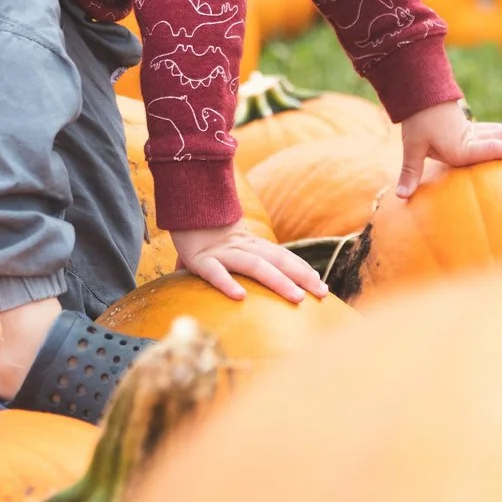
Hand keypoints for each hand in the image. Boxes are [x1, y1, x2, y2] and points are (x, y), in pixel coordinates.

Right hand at [170, 222, 327, 303]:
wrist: (179, 204)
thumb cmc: (200, 231)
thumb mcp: (223, 247)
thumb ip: (232, 264)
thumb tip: (239, 288)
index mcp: (248, 244)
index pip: (281, 256)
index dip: (301, 268)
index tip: (320, 283)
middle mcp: (241, 247)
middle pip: (277, 262)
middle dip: (302, 277)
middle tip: (322, 293)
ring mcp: (222, 252)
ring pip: (255, 267)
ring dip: (278, 281)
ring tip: (297, 297)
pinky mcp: (199, 259)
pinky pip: (214, 273)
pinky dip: (227, 283)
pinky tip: (240, 297)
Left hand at [395, 100, 501, 198]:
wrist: (418, 96)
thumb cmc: (416, 123)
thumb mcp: (411, 146)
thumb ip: (410, 171)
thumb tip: (401, 196)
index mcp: (461, 145)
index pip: (491, 148)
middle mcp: (472, 137)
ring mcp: (475, 131)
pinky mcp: (475, 129)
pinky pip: (500, 133)